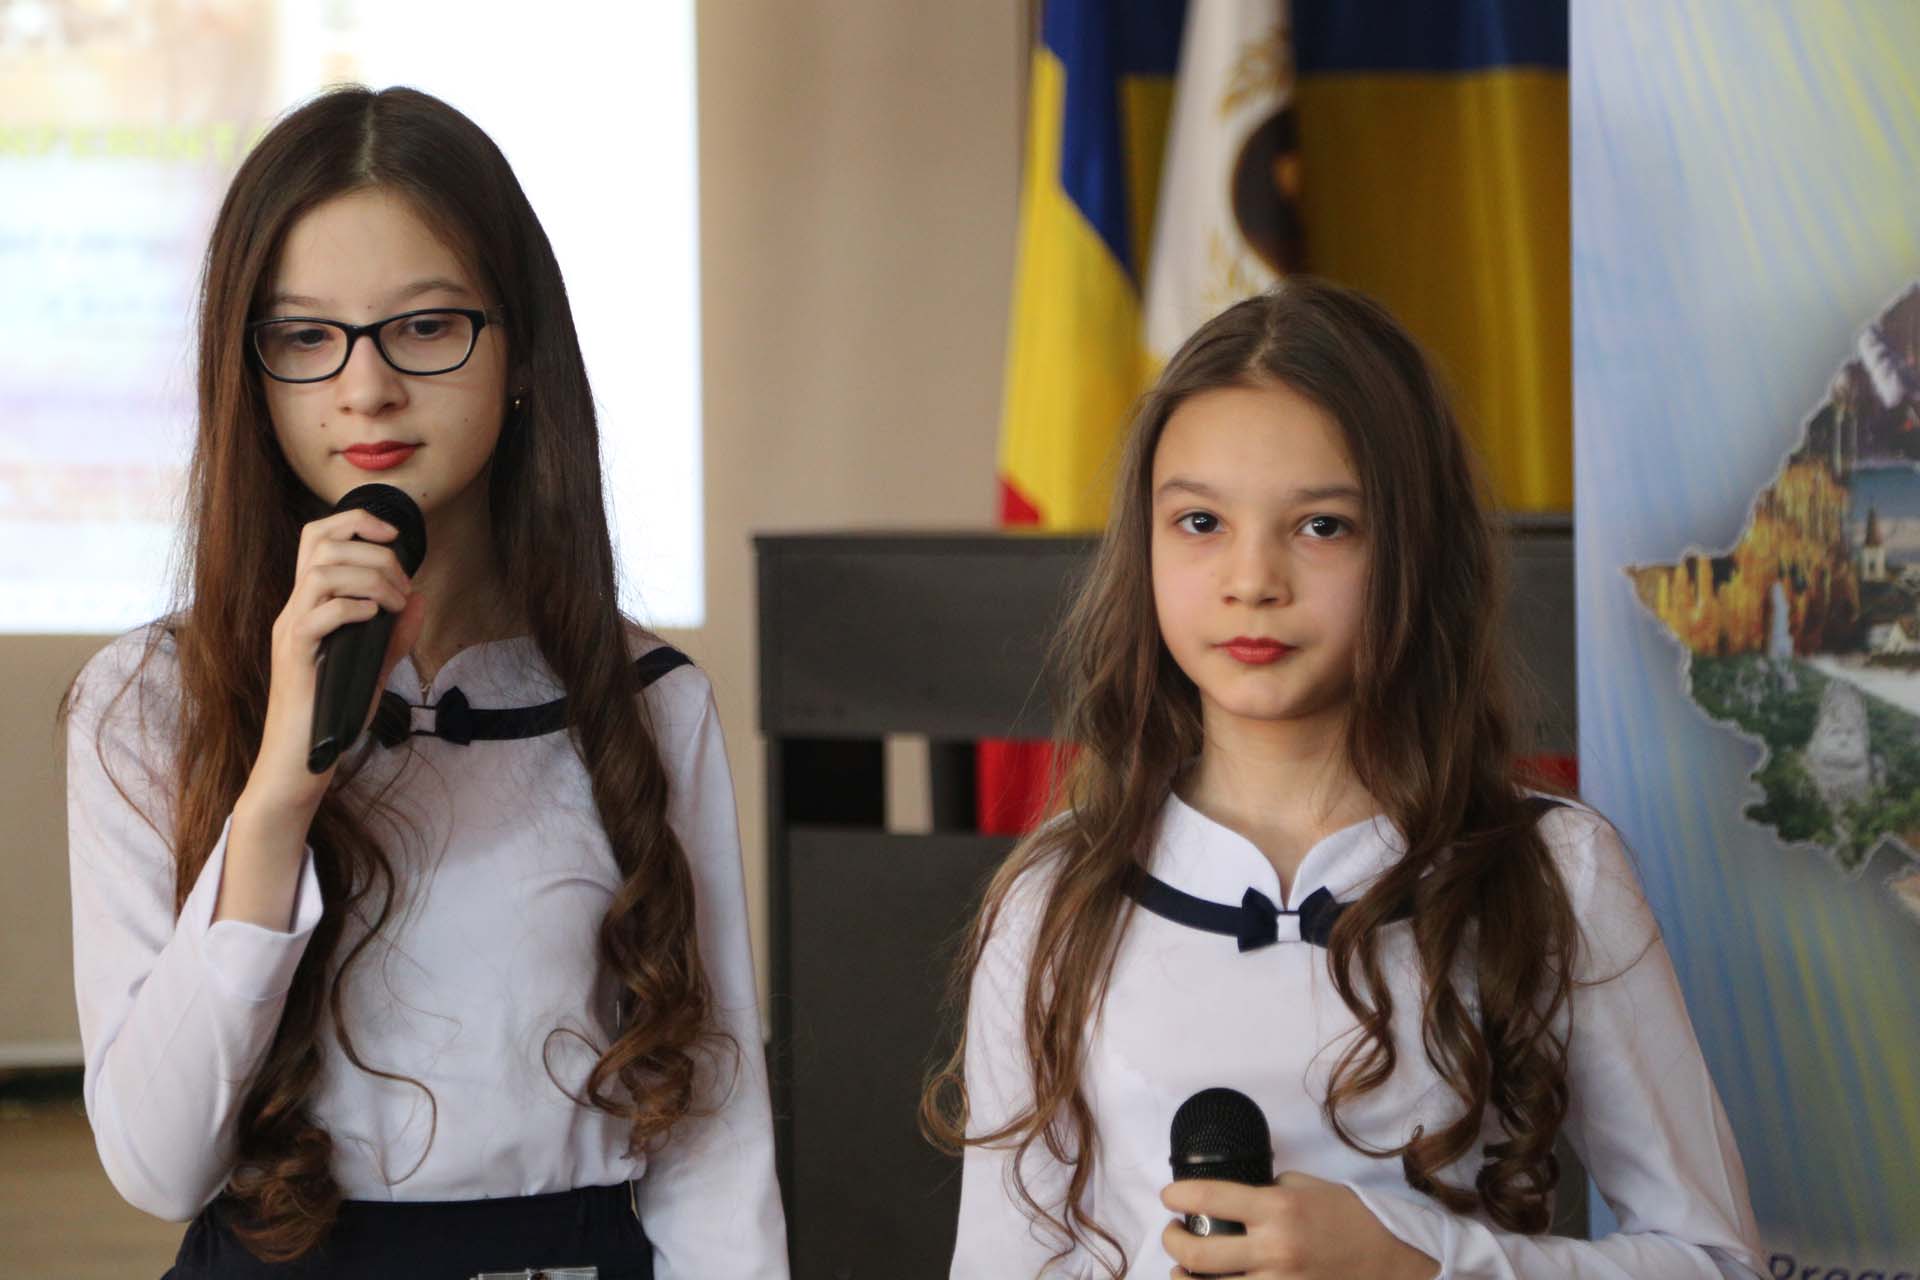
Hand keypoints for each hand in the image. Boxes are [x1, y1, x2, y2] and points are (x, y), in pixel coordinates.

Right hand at [245, 507, 424, 817]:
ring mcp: (291, 630)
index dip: (356, 522)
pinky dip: (353, 607)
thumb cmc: (333, 712)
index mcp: (309, 604)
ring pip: (320, 572)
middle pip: (320, 543)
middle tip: (403, 585)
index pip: (318, 538)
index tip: (395, 536)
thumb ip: (396, 633)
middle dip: (373, 552)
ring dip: (369, 578)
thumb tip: (420, 599)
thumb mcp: (374, 665)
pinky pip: (318, 614)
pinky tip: (376, 619)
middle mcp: (294, 609)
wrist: (302, 758)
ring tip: (394, 603)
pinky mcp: (294, 656)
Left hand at [1160, 1172, 1437, 1279]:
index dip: (1178, 1196)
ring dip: (1185, 1278)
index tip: (1169, 1196)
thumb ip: (1266, 1189)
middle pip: (1200, 1252)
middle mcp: (1275, 1248)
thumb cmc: (1349, 1217)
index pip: (1210, 1198)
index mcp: (1278, 1208)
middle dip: (1173, 1241)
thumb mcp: (1306, 1187)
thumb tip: (1230, 1197)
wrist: (1391, 1259)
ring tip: (1181, 1267)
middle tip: (1172, 1232)